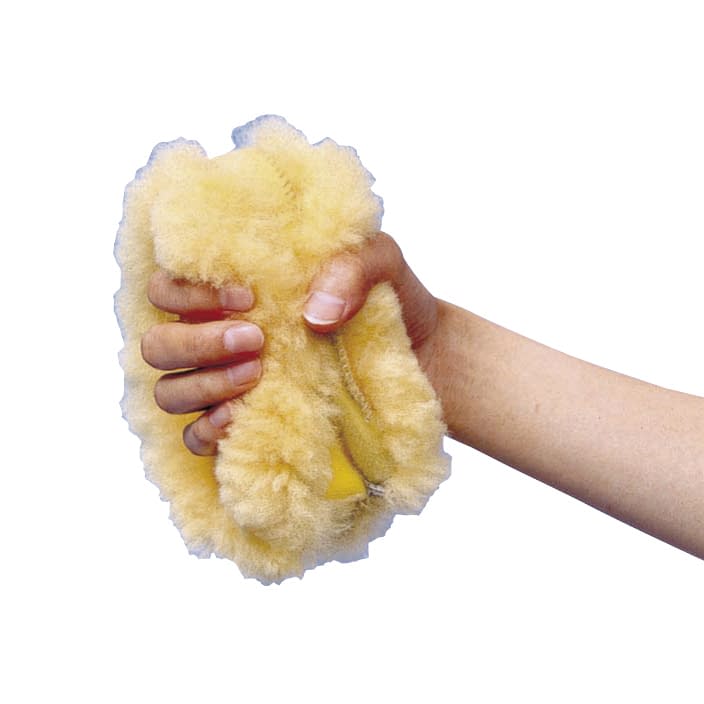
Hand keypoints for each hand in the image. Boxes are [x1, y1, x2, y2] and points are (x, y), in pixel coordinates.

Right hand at [142, 232, 440, 455]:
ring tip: (257, 371)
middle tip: (256, 340)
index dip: (188, 292)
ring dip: (205, 384)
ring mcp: (227, 386)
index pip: (168, 288)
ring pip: (169, 391)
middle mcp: (219, 339)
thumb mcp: (383, 265)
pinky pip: (195, 437)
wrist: (425, 358)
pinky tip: (240, 415)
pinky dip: (208, 429)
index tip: (247, 297)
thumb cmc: (392, 304)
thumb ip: (353, 265)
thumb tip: (313, 313)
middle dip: (197, 341)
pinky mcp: (244, 426)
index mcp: (235, 294)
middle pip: (159, 345)